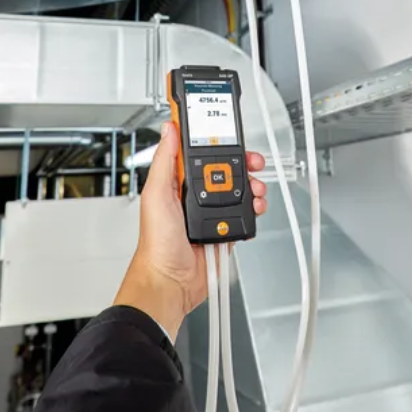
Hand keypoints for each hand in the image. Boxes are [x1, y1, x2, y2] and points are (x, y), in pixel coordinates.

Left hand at [113, 122, 267, 341]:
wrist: (171, 281)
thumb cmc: (156, 243)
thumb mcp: (156, 194)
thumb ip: (165, 161)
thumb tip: (169, 130)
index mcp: (177, 182)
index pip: (198, 153)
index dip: (213, 140)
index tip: (226, 130)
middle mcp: (195, 195)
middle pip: (224, 169)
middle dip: (242, 162)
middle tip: (252, 161)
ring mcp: (212, 212)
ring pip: (239, 189)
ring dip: (252, 184)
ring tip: (255, 187)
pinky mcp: (225, 229)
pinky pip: (245, 213)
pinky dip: (254, 207)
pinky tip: (254, 206)